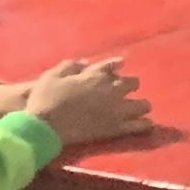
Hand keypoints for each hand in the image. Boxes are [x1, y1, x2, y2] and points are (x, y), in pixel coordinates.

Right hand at [12, 56, 149, 146]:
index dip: (116, 66)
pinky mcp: (117, 128)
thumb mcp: (52, 76)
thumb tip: (84, 61)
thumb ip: (70, 66)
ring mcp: (117, 109)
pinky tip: (145, 124)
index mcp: (96, 75)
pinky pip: (141, 125)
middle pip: (134, 83)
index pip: (114, 65)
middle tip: (124, 92)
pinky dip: (144, 124)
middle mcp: (112, 90)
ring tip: (136, 109)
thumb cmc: (45, 98)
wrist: (45, 125)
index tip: (119, 66)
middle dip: (130, 85)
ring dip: (140, 105)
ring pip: (144, 104)